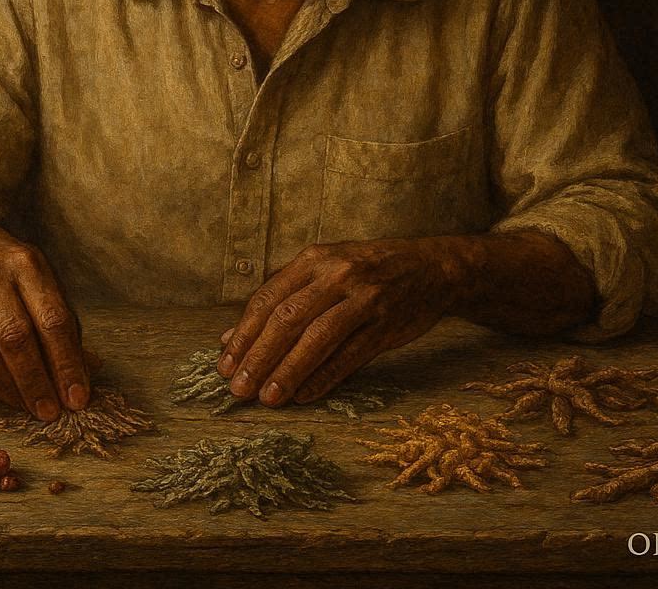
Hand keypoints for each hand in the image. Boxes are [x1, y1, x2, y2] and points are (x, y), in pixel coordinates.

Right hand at [0, 209, 90, 420]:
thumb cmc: (7, 271)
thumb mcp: (41, 281)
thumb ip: (64, 324)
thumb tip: (90, 370)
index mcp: (27, 265)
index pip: (52, 319)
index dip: (66, 363)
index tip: (77, 397)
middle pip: (15, 337)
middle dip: (36, 381)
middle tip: (50, 412)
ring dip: (8, 387)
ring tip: (28, 407)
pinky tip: (0, 392)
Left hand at [215, 238, 464, 406]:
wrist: (432, 268)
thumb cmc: (367, 271)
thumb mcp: (324, 271)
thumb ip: (280, 299)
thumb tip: (230, 339)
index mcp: (315, 259)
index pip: (268, 299)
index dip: (243, 334)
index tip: (225, 364)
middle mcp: (337, 274)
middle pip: (288, 319)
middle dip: (259, 357)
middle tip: (239, 388)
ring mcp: (363, 299)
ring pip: (317, 339)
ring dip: (288, 371)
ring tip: (268, 398)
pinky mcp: (385, 325)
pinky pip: (349, 356)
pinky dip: (324, 377)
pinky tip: (304, 395)